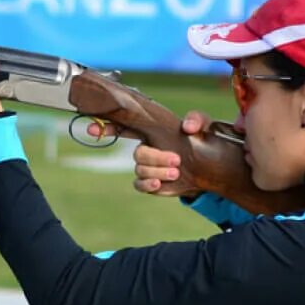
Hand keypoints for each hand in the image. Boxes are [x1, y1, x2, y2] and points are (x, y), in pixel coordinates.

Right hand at [89, 110, 211, 195]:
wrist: (210, 168)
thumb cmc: (203, 141)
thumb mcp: (204, 125)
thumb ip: (197, 120)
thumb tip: (186, 126)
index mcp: (152, 131)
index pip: (124, 126)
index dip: (107, 127)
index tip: (94, 128)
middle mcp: (146, 148)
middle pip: (138, 153)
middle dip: (154, 157)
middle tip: (177, 160)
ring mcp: (147, 166)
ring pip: (141, 169)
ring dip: (159, 170)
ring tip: (177, 171)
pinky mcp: (151, 182)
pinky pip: (139, 184)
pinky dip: (148, 184)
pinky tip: (159, 183)